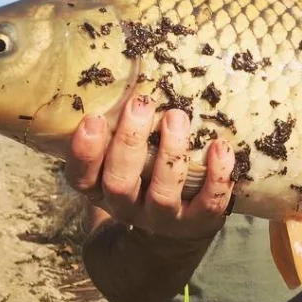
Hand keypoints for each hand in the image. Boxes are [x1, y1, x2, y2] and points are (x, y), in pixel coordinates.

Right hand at [63, 94, 236, 239]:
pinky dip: (217, 175)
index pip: (80, 177)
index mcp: (101, 189)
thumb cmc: (143, 176)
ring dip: (171, 153)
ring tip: (178, 117)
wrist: (174, 232)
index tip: (93, 118)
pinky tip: (221, 147)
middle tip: (142, 102)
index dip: (84, 151)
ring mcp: (163, 219)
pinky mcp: (197, 222)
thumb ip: (117, 127)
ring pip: (162, 193)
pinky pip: (208, 203)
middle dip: (130, 142)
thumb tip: (126, 69)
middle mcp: (127, 207)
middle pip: (119, 182)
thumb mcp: (121, 156)